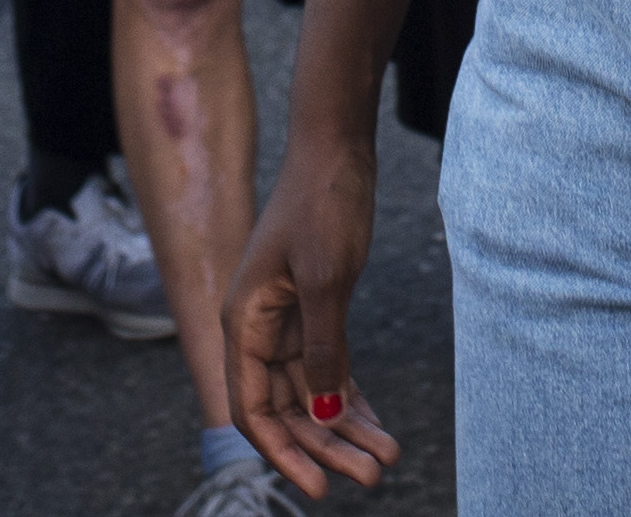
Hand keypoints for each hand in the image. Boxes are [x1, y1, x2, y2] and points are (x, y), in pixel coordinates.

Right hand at [227, 141, 397, 497]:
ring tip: (386, 458)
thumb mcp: (326, 280)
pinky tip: (376, 424)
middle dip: (327, 447)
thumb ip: (324, 349)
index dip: (285, 453)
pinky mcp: (315, 309)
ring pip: (312, 392)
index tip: (321, 486)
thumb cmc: (323, 203)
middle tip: (373, 476)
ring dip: (346, 428)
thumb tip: (326, 414)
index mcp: (244, 321)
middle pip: (288, 408)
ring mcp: (287, 319)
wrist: (338, 148)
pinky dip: (351, 396)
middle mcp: (259, 327)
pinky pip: (329, 367)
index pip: (254, 409)